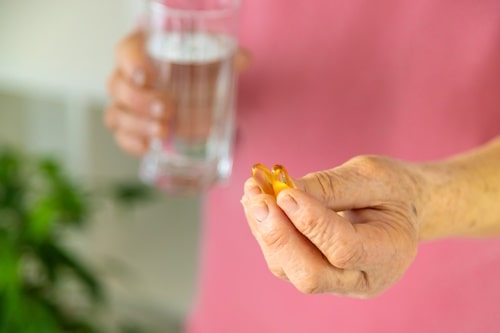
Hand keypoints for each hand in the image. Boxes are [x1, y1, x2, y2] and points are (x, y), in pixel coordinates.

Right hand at [105, 30, 251, 155]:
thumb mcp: (209, 57)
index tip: (149, 76)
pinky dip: (132, 143)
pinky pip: (121, 137)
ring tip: (164, 131)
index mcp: (143, 50)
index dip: (132, 63)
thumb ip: (224, 56)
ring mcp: (125, 104)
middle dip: (140, 100)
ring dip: (138, 125)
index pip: (126, 50)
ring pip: (116, 114)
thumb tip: (244, 59)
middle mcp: (127, 76)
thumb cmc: (193, 66)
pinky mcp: (130, 126)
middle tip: (167, 108)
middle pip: (117, 86)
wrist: (192, 86)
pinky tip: (148, 147)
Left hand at [241, 155, 423, 297]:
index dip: (311, 222)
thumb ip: (329, 187)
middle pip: (311, 275)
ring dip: (265, 230)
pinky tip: (257, 202)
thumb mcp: (371, 176)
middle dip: (278, 236)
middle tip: (258, 196)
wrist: (399, 207)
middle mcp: (362, 278)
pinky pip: (283, 260)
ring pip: (290, 270)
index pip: (344, 249)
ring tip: (253, 191)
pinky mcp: (316, 273)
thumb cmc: (391, 190)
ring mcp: (337, 282)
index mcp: (390, 253)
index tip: (285, 193)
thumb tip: (281, 192)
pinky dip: (266, 230)